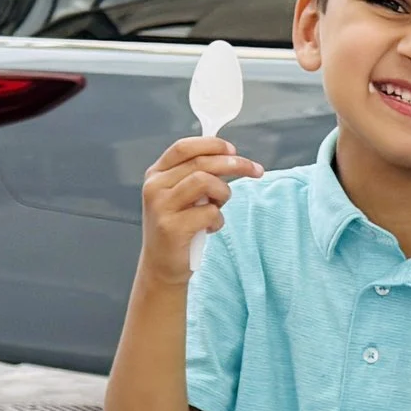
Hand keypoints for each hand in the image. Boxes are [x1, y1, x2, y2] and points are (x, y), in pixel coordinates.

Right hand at [139, 135, 259, 285]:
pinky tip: (210, 228)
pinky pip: (209, 212)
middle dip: (235, 164)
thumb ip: (196, 175)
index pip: (183, 147)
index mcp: (156, 174)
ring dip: (223, 193)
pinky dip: (218, 220)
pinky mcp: (171, 227)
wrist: (162, 265)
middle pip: (200, 163)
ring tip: (218, 207)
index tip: (234, 150)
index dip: (212, 145)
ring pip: (205, 182)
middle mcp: (155, 186)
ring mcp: (161, 206)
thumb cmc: (178, 227)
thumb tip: (229, 156)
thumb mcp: (181, 196)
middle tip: (255, 170)